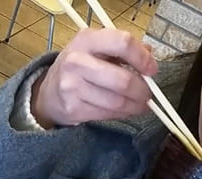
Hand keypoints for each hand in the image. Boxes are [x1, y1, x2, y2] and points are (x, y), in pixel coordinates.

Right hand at [31, 29, 156, 127]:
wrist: (49, 91)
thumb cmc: (80, 67)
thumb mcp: (97, 48)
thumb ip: (123, 49)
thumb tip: (149, 58)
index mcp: (87, 40)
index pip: (122, 43)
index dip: (142, 58)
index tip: (152, 69)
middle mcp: (77, 61)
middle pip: (122, 80)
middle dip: (142, 90)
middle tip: (148, 94)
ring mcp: (72, 86)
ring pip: (116, 101)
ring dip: (134, 106)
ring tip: (140, 105)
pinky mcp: (73, 108)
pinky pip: (106, 114)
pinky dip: (122, 114)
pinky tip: (125, 110)